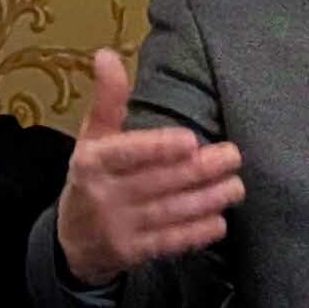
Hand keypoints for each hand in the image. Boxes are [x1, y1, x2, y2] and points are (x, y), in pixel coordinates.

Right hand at [56, 48, 244, 286]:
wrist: (72, 241)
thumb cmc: (93, 175)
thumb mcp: (92, 137)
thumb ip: (108, 99)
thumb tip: (106, 54)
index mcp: (92, 162)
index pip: (126, 154)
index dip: (157, 148)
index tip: (191, 140)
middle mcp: (102, 196)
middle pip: (156, 182)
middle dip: (199, 171)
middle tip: (233, 157)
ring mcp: (116, 228)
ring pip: (168, 212)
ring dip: (206, 200)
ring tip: (236, 187)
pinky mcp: (132, 254)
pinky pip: (167, 242)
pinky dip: (195, 233)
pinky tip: (219, 221)